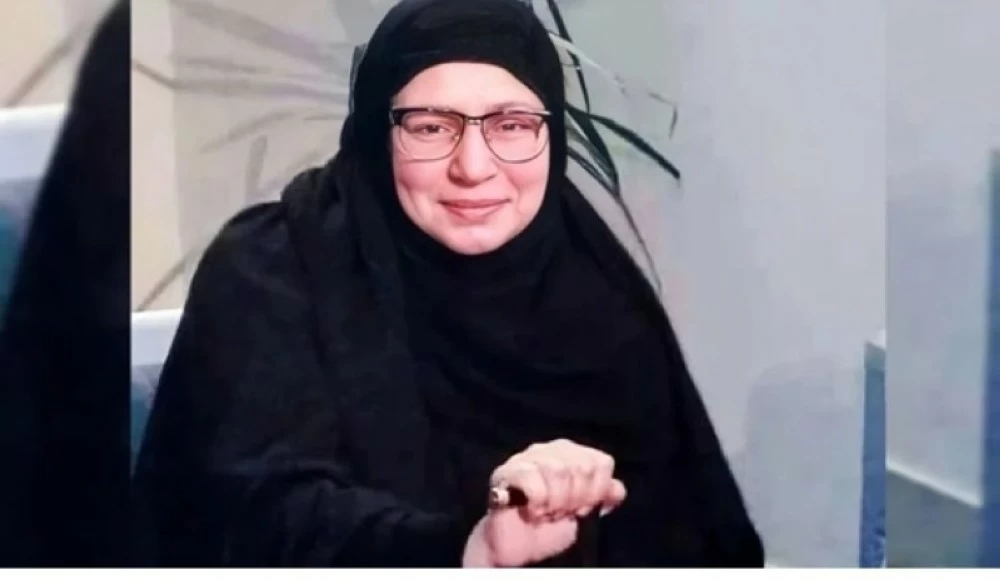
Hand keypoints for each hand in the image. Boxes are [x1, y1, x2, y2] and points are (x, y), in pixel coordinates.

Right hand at [461, 439, 625, 566]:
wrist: (517, 546)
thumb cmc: (550, 526)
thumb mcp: (585, 511)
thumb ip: (603, 496)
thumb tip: (616, 489)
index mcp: (573, 454)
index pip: (601, 463)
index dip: (596, 492)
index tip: (582, 509)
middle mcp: (550, 449)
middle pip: (582, 467)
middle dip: (576, 499)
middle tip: (561, 512)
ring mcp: (527, 457)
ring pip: (558, 470)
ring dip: (555, 502)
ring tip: (546, 512)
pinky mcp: (506, 471)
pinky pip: (532, 479)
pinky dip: (537, 502)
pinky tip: (532, 510)